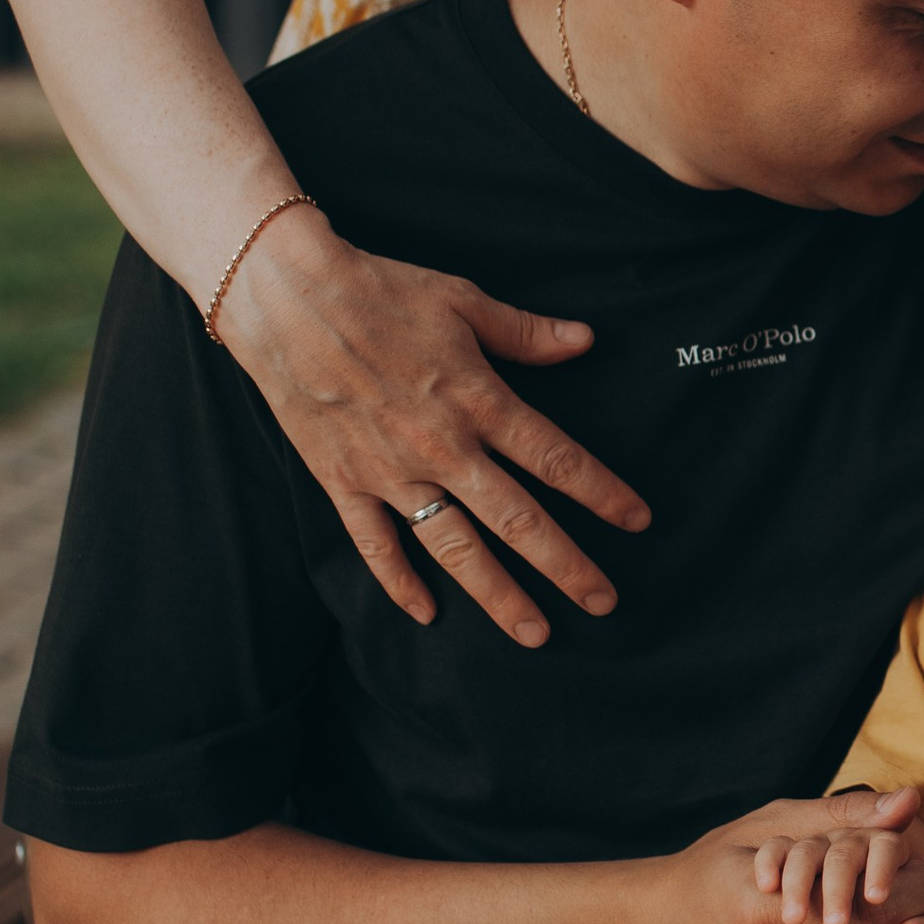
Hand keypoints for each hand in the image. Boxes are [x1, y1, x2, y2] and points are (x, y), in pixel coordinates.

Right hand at [214, 208, 649, 646]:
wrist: (286, 299)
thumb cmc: (379, 291)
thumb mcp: (463, 301)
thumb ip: (525, 333)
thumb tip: (584, 340)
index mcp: (479, 400)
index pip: (556, 459)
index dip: (602, 492)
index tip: (638, 521)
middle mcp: (441, 446)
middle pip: (517, 519)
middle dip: (566, 565)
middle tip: (603, 602)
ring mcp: (390, 470)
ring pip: (454, 547)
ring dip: (497, 594)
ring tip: (534, 633)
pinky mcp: (343, 480)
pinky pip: (374, 543)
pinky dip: (399, 581)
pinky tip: (427, 614)